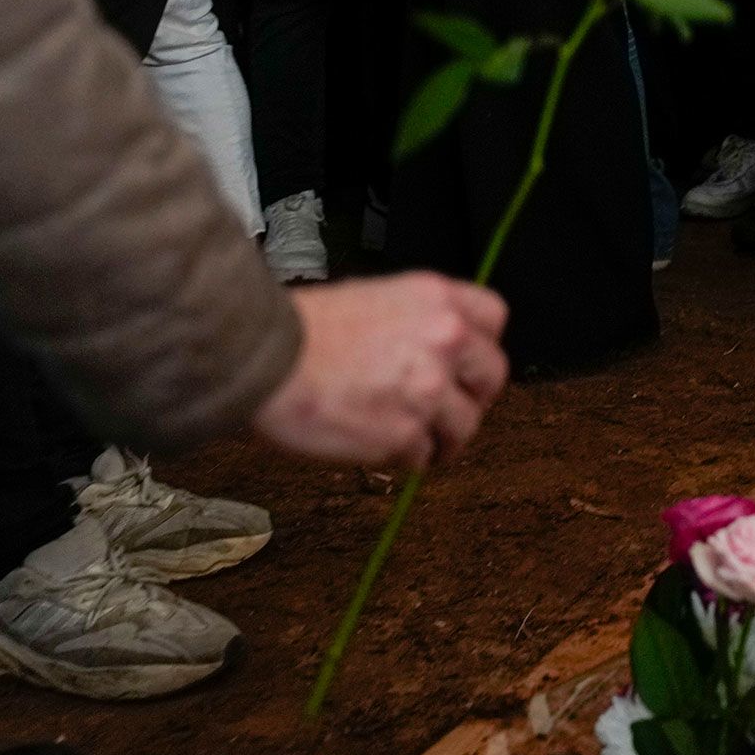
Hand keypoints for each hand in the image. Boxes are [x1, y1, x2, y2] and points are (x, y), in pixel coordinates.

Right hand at [251, 274, 509, 466]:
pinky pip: (424, 455)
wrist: (260, 358)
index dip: (480, 344)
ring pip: (465, 425)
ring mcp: (429, 389)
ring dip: (441, 436)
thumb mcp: (373, 297)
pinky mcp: (405, 433)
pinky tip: (377, 445)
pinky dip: (404, 457)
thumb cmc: (301, 329)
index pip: (494, 317)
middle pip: (492, 376)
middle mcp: (445, 340)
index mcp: (437, 299)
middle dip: (471, 396)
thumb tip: (438, 350)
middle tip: (444, 409)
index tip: (465, 363)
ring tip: (408, 437)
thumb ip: (417, 321)